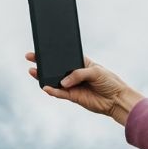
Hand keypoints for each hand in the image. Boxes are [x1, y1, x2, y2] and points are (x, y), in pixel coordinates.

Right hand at [24, 52, 143, 124]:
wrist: (116, 99)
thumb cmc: (109, 81)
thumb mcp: (96, 72)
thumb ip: (79, 74)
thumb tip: (63, 82)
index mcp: (80, 62)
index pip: (64, 57)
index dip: (53, 54)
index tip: (41, 49)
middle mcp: (74, 74)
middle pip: (56, 68)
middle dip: (43, 63)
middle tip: (31, 58)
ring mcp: (72, 85)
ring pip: (55, 81)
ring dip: (44, 77)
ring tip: (33, 72)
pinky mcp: (73, 97)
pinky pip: (59, 93)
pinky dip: (52, 91)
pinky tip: (45, 87)